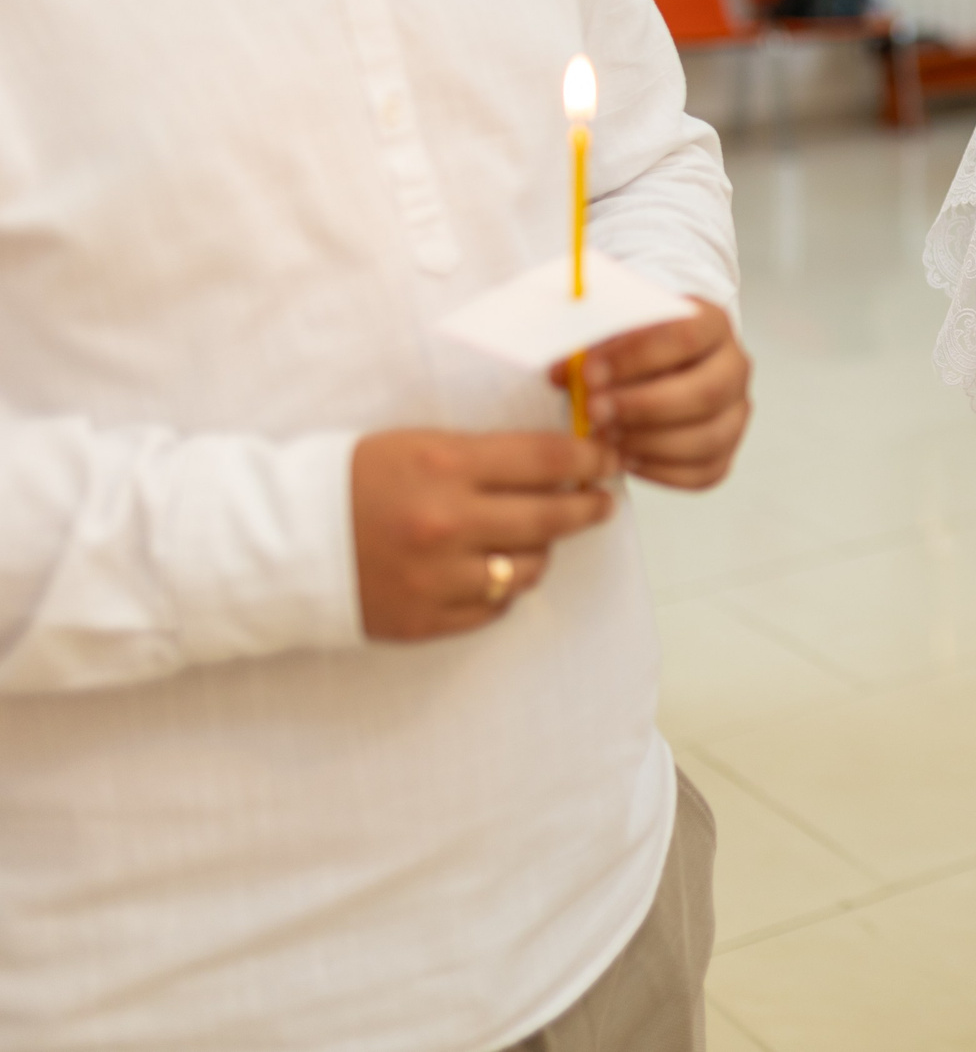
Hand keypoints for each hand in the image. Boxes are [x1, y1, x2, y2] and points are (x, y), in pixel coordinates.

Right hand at [352, 430, 615, 640]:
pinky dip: (502, 586)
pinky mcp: (427, 619)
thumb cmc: (353, 481)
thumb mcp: (416, 445)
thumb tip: (558, 460)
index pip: (546, 459)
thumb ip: (485, 454)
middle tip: (602, 502)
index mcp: (444, 466)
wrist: (280, 542)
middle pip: (551, 516)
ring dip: (540, 549)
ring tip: (534, 536)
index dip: (589, 458)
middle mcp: (447, 523)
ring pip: (530, 567)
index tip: (607, 459)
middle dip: (588, 506)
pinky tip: (493, 568)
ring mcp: (438, 577)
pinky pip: (495, 606)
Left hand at [554, 299, 752, 489]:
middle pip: (705, 393)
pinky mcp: (725, 451)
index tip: (590, 373)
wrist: (651, 364)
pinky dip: (660, 471)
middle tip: (595, 412)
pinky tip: (625, 458)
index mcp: (712, 323)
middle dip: (644, 407)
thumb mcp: (611, 328)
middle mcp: (734, 367)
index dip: (636, 357)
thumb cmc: (630, 344)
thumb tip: (562, 374)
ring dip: (649, 443)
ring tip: (605, 439)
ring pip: (707, 438)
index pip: (685, 337)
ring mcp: (735, 412)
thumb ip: (590, 343)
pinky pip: (703, 473)